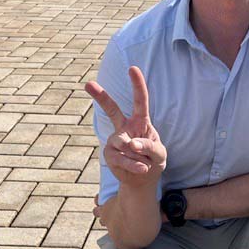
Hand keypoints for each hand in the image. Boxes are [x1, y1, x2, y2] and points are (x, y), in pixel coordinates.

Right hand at [85, 66, 166, 190]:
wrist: (143, 179)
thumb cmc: (153, 160)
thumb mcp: (160, 153)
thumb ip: (150, 146)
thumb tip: (130, 144)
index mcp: (140, 122)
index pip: (140, 101)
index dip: (137, 85)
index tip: (132, 69)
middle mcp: (125, 128)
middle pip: (112, 109)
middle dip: (100, 96)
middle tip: (88, 84)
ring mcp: (115, 140)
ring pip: (124, 144)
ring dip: (139, 156)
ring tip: (145, 163)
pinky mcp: (110, 154)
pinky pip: (121, 159)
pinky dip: (134, 165)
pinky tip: (142, 169)